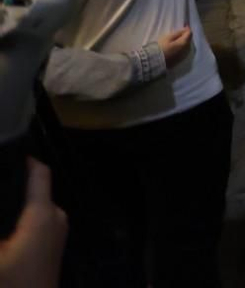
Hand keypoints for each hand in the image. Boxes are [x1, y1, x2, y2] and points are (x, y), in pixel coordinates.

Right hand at [0, 160, 66, 287]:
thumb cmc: (14, 283)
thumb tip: (3, 215)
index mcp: (42, 213)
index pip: (39, 173)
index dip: (25, 159)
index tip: (8, 151)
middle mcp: (56, 216)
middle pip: (34, 189)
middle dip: (12, 187)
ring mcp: (58, 228)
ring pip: (35, 205)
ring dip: (15, 205)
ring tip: (1, 202)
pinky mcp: (55, 240)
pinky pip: (38, 219)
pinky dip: (21, 219)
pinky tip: (7, 228)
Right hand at [157, 26, 191, 66]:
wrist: (154, 62)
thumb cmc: (160, 47)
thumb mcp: (168, 37)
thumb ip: (178, 33)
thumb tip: (187, 29)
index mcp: (185, 43)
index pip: (189, 33)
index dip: (186, 29)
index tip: (183, 26)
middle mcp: (187, 50)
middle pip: (189, 40)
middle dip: (185, 36)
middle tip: (179, 34)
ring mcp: (184, 56)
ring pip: (187, 47)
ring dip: (184, 43)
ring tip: (176, 41)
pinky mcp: (180, 61)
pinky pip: (184, 52)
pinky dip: (181, 49)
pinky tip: (175, 48)